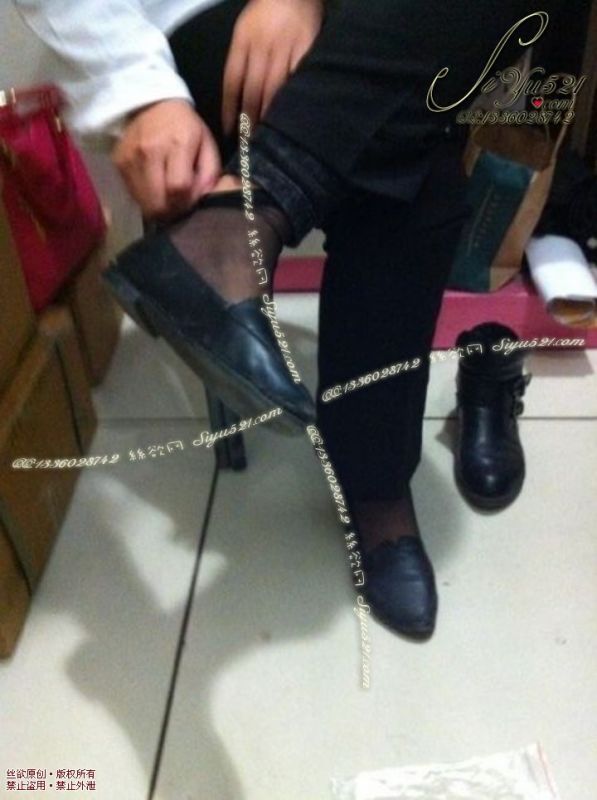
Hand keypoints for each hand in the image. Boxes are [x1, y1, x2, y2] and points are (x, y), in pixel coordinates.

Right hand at [112, 99, 221, 218]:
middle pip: (157, 202)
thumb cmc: (185, 128)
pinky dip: (144, 197)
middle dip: (171, 211)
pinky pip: (132, 194)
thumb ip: (209, 175)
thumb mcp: (207, 145)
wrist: (151, 103)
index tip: (190, 200)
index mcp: (177, 144)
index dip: (186, 202)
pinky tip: (153, 186)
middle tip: (177, 205)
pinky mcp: (117, 162)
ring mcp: (130, 157)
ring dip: (157, 206)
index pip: (178, 189)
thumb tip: (201, 201)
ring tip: (166, 196)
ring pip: (143, 203)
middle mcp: (150, 151)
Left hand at [222, 0, 323, 134]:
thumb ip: (240, 61)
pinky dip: (293, 99)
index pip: (232, 81)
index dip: (230, 108)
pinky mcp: (305, 50)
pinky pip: (297, 80)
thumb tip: (236, 98)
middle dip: (250, 117)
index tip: (229, 130)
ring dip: (270, 114)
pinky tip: (291, 114)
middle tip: (250, 140)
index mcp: (243, 41)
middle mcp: (262, 46)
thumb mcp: (243, 31)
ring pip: (274, 88)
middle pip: (253, 89)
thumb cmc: (265, 14)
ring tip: (268, 134)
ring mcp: (284, 48)